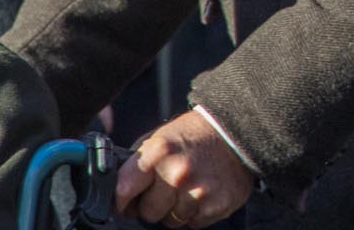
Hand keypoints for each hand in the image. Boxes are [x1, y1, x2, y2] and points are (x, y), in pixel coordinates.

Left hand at [116, 110, 255, 226]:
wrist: (237, 132)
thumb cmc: (193, 136)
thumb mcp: (160, 138)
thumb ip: (136, 164)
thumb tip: (116, 192)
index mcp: (159, 153)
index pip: (123, 191)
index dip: (123, 200)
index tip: (126, 203)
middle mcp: (178, 173)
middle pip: (148, 212)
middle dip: (155, 204)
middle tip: (168, 188)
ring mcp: (199, 191)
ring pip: (172, 221)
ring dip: (177, 209)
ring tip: (189, 187)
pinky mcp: (218, 204)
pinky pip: (195, 223)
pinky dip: (197, 212)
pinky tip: (204, 192)